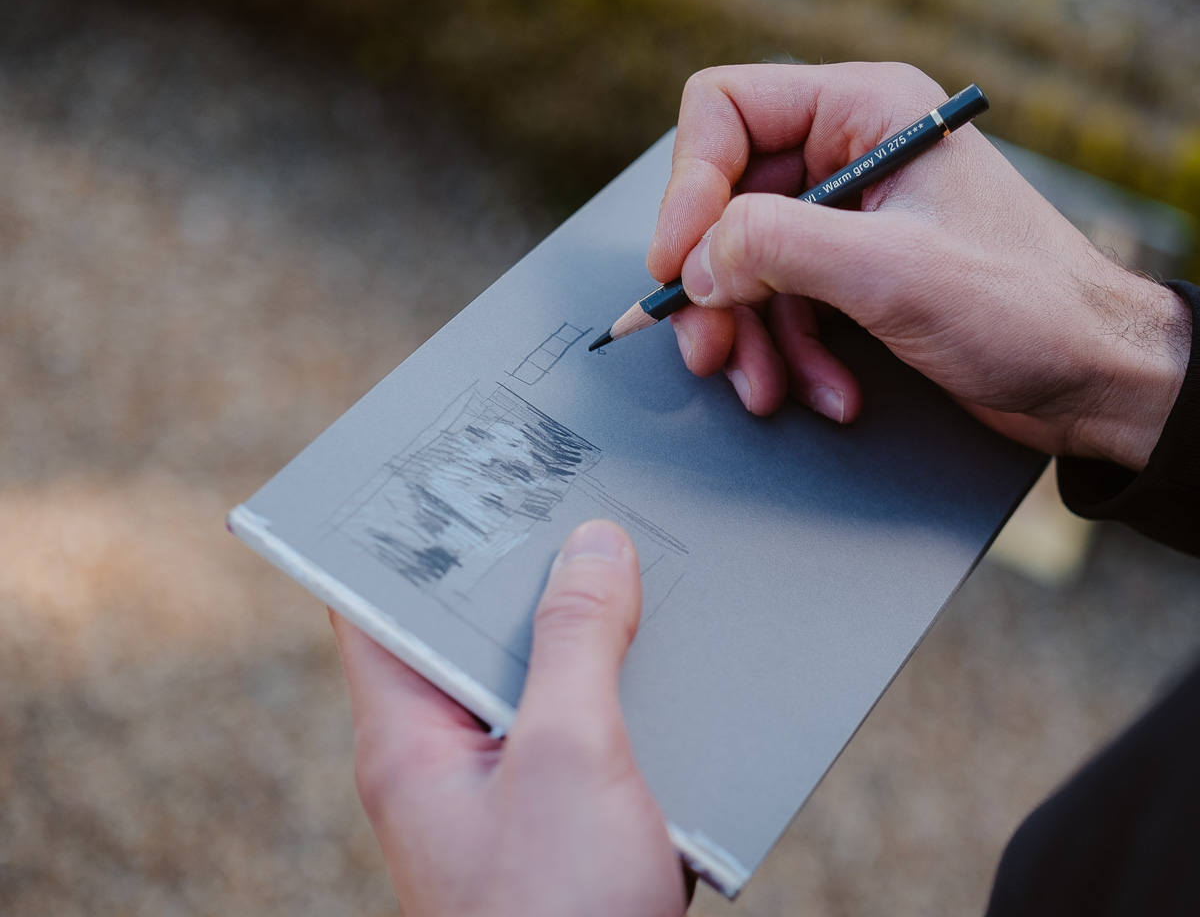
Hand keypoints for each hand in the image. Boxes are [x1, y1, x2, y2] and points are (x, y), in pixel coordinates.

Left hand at [332, 520, 686, 916]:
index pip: (378, 609)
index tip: (457, 477)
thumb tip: (592, 547)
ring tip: (642, 585)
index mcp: (407, 743)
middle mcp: (443, 767)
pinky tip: (671, 681)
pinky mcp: (557, 826)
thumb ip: (576, 644)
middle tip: (580, 512)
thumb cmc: (557, 915)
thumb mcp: (568, 756)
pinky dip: (621, 704)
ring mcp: (501, 799)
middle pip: (472, 640)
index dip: (413, 540)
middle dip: (529, 580)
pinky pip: (582, 737)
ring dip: (589, 646)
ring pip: (538, 689)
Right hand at [648, 61, 1189, 470]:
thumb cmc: (1028, 308)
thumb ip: (780, 248)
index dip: (688, 187)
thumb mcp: (892, 271)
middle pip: (728, 200)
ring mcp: (856, 215)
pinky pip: (789, 304)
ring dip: (753, 336)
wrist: (1097, 379)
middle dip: (718, 286)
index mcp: (868, 109)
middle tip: (708, 350)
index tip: (680, 265)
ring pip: (750, 263)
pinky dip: (794, 355)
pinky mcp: (862, 273)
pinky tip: (827, 392)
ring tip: (769, 389)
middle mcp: (855, 149)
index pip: (729, 110)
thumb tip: (697, 259)